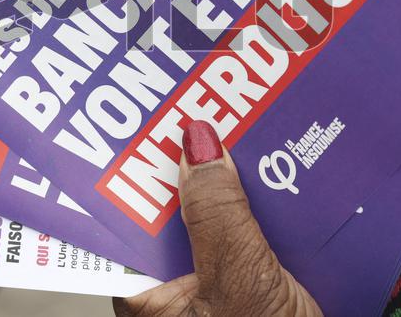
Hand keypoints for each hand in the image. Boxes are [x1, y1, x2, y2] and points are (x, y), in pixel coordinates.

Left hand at [114, 121, 321, 316]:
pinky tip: (279, 167)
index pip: (121, 220)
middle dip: (188, 162)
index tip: (138, 119)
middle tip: (199, 102)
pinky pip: (253, 229)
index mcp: (147, 297)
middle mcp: (175, 289)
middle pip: (172, 209)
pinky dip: (265, 202)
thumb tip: (196, 143)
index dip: (127, 169)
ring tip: (241, 121)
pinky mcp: (255, 282)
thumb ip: (218, 212)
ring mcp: (217, 283)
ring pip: (216, 216)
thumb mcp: (239, 281)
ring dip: (233, 177)